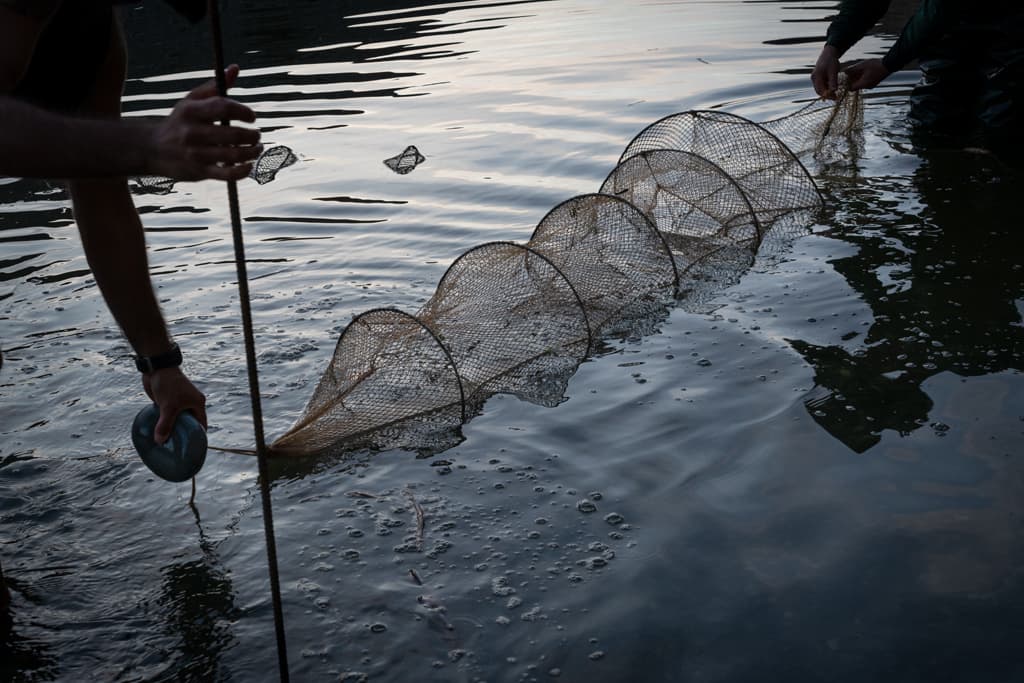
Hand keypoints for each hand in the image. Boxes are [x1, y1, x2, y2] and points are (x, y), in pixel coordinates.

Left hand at [142, 367, 207, 443]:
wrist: (157, 367)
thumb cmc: (168, 384)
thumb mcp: (168, 406)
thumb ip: (165, 424)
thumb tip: (160, 441)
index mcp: (197, 404)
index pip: (201, 425)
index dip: (198, 437)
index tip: (192, 449)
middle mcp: (190, 404)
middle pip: (189, 424)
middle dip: (183, 435)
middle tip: (176, 449)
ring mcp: (179, 403)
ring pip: (177, 420)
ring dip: (171, 429)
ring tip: (165, 442)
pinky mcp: (168, 401)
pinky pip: (167, 416)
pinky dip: (163, 423)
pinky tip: (157, 431)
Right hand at [148, 64, 261, 181]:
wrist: (153, 149)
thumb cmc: (180, 121)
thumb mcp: (192, 101)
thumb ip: (214, 87)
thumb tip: (234, 68)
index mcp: (191, 111)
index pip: (223, 107)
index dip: (243, 111)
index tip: (252, 117)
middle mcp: (192, 132)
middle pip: (232, 134)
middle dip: (252, 135)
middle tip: (257, 135)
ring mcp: (196, 154)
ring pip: (233, 154)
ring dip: (252, 152)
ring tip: (257, 148)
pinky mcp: (200, 171)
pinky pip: (227, 174)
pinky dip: (243, 171)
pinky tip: (249, 165)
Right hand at [811, 45, 839, 98]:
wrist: (828, 53)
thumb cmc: (831, 61)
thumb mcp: (833, 71)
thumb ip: (833, 81)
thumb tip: (834, 91)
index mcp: (816, 77)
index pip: (820, 90)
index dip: (827, 96)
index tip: (836, 98)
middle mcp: (813, 78)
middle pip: (819, 91)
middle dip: (827, 95)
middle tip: (836, 97)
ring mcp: (814, 78)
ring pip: (820, 89)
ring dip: (827, 92)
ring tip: (835, 93)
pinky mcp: (817, 78)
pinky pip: (821, 85)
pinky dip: (826, 88)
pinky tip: (832, 87)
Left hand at [844, 58, 889, 91]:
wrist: (889, 64)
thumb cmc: (875, 64)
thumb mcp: (862, 65)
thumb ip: (852, 69)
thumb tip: (844, 71)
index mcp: (863, 84)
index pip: (851, 89)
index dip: (847, 84)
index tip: (845, 78)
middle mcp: (867, 87)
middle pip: (856, 87)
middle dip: (852, 81)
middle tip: (851, 73)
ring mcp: (872, 85)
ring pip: (861, 84)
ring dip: (858, 79)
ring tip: (858, 71)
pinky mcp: (875, 82)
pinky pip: (866, 83)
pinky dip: (863, 78)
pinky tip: (864, 71)